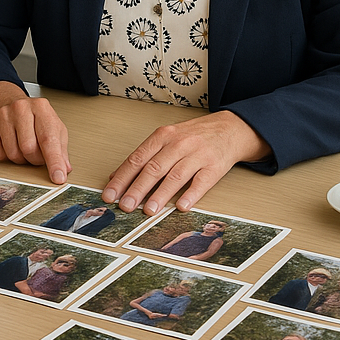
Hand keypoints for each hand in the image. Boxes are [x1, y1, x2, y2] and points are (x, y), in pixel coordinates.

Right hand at [0, 82, 71, 183]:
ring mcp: (3, 115)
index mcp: (41, 108)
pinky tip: (9, 144)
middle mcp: (21, 108)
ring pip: (13, 154)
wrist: (6, 101)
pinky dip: (5, 156)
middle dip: (35, 159)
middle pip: (29, 149)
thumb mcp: (53, 127)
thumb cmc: (33, 117)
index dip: (54, 161)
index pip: (49, 139)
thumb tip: (64, 169)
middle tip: (37, 152)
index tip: (58, 177)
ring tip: (22, 146)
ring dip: (20, 158)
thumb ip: (60, 149)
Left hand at [102, 111, 268, 214]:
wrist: (229, 128)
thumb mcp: (166, 138)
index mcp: (162, 136)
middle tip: (125, 206)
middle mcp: (178, 144)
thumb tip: (116, 176)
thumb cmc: (194, 136)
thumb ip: (143, 156)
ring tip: (148, 210)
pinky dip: (191, 194)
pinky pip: (201, 182)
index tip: (110, 194)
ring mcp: (197, 154)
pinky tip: (182, 206)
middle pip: (153, 168)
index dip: (122, 177)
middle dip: (136, 189)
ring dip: (160, 195)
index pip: (137, 158)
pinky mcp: (214, 166)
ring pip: (175, 176)